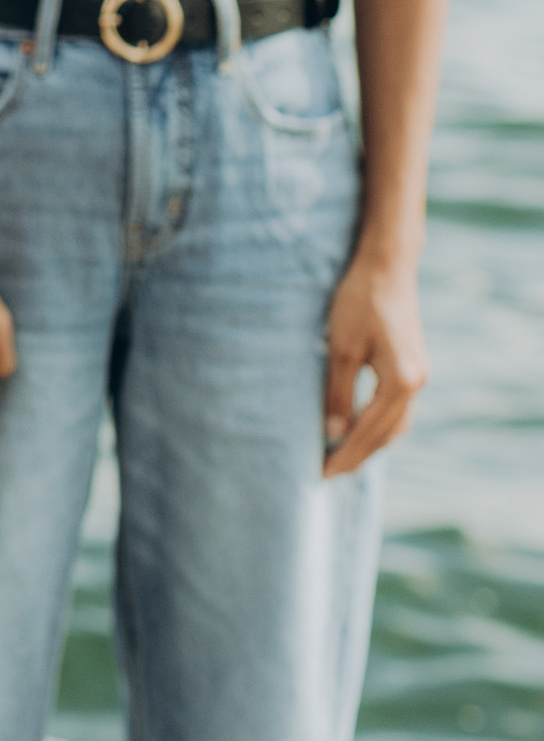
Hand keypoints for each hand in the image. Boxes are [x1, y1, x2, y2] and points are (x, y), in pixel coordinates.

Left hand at [323, 245, 427, 473]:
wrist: (387, 266)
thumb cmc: (359, 301)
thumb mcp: (341, 348)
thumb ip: (338, 393)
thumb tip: (333, 434)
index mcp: (400, 382)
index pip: (368, 432)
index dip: (344, 455)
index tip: (321, 473)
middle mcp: (416, 383)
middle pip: (385, 434)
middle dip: (357, 456)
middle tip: (327, 474)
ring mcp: (419, 374)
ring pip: (394, 424)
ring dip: (369, 443)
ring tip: (341, 458)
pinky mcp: (413, 365)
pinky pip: (397, 408)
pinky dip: (379, 425)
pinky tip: (362, 428)